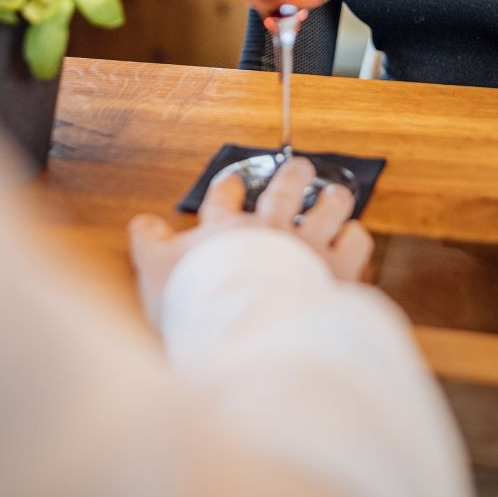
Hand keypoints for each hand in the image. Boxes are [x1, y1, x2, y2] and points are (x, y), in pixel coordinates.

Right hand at [129, 155, 372, 324]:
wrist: (250, 329)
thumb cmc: (199, 305)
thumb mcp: (156, 274)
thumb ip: (149, 245)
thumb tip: (142, 224)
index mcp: (225, 230)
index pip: (224, 200)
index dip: (228, 191)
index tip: (232, 187)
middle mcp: (269, 230)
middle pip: (283, 192)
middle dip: (292, 176)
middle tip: (300, 167)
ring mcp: (306, 247)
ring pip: (326, 209)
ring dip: (332, 200)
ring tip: (337, 193)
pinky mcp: (337, 269)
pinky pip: (354, 245)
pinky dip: (355, 239)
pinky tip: (354, 237)